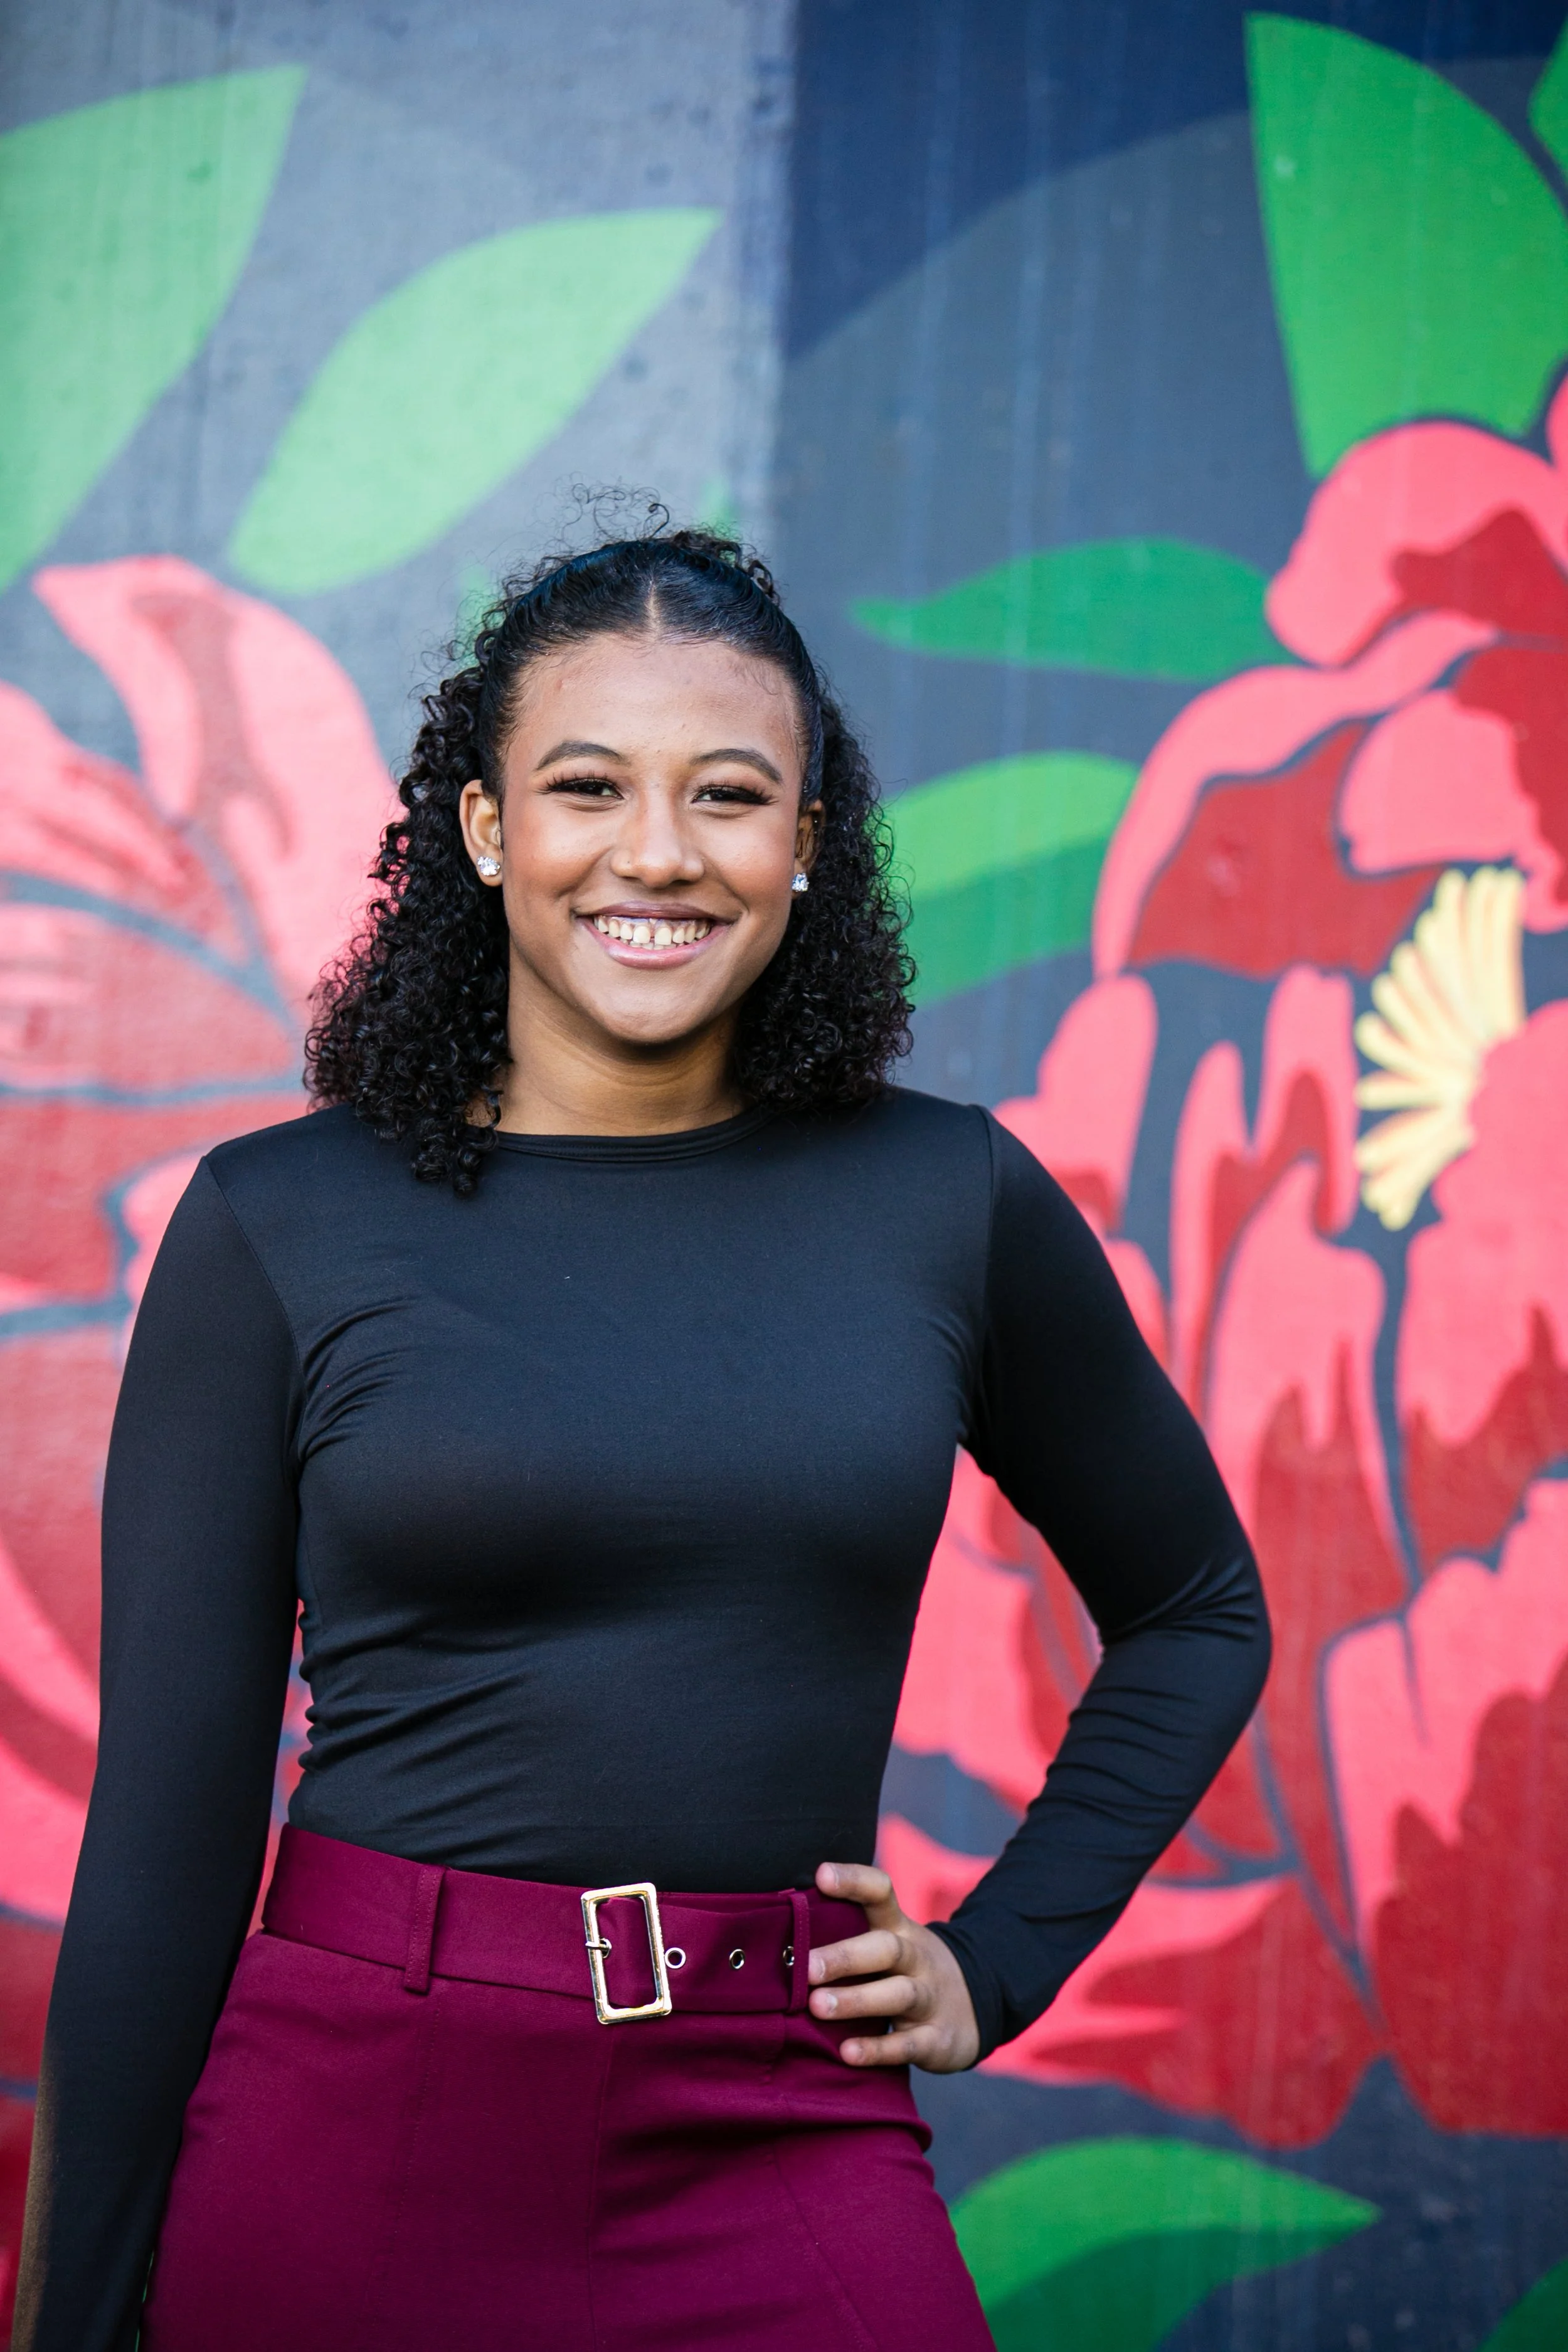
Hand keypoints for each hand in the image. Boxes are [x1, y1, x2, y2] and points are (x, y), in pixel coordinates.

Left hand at [808, 1861, 979, 2072]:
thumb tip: (777, 1930)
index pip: (881, 1892)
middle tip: (806, 1967)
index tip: (821, 1875)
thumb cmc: (906, 1969)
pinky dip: (878, 2050)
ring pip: (897, 1994)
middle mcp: (916, 1957)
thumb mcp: (889, 1942)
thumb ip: (847, 1934)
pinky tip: (847, 2053)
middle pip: (886, 1948)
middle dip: (845, 1956)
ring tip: (817, 2007)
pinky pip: (909, 2044)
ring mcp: (930, 1997)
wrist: (978, 2004)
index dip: (853, 1881)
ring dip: (856, 2000)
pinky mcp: (937, 2038)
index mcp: (898, 1928)